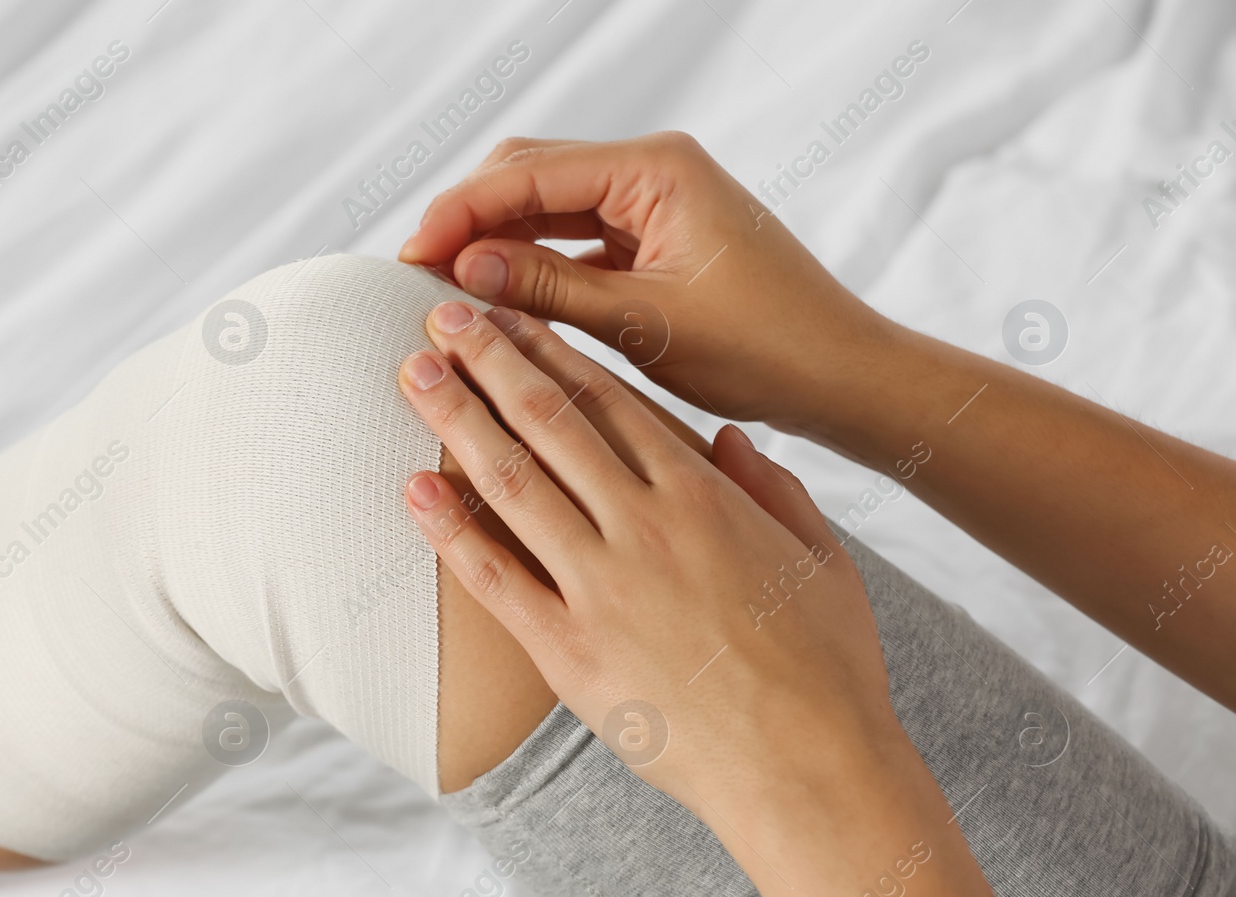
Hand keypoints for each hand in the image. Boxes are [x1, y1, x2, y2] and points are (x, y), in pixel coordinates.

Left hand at [396, 301, 1094, 896]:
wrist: (811, 770)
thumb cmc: (829, 667)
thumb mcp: (823, 556)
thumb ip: (773, 486)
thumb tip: (726, 437)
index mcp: (702, 495)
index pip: (609, 400)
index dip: (550, 350)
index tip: (510, 316)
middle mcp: (642, 527)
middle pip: (548, 422)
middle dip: (488, 359)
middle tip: (439, 313)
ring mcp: (600, 589)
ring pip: (512, 483)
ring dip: (456, 420)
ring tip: (411, 374)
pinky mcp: (569, 653)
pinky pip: (494, 580)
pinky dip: (449, 531)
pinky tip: (412, 488)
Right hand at [398, 133, 895, 430]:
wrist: (839, 375)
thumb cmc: (767, 347)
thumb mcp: (645, 322)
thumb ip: (549, 289)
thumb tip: (464, 269)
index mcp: (658, 168)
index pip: (529, 172)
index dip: (460, 212)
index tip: (410, 256)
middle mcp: (653, 170)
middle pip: (530, 175)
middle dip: (469, 218)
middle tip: (415, 273)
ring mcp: (653, 203)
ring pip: (548, 207)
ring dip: (496, 242)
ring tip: (443, 289)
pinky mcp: (653, 239)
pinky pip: (574, 240)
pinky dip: (533, 265)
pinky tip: (497, 298)